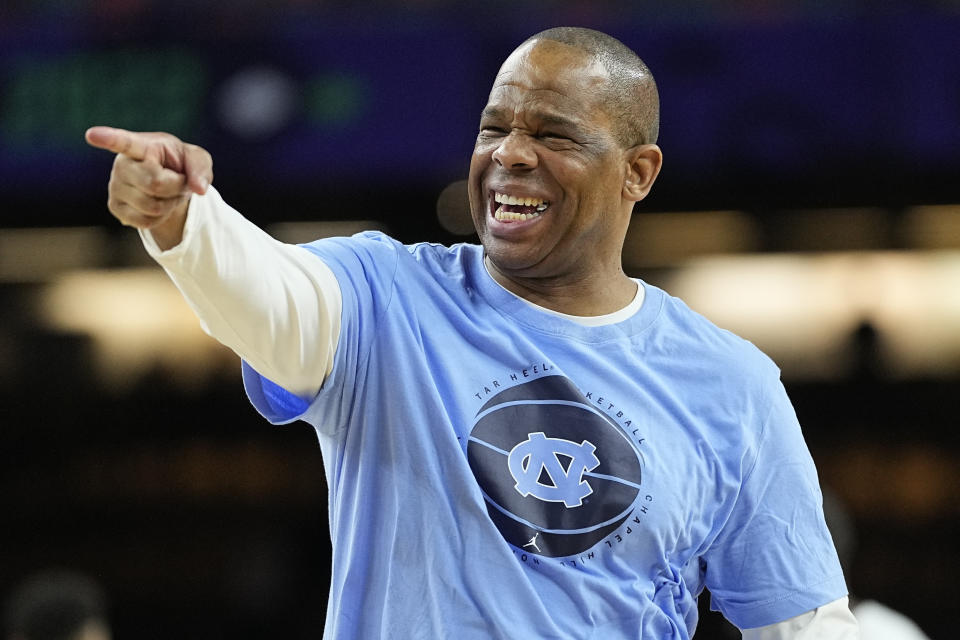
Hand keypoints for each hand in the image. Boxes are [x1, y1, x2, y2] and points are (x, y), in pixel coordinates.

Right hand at [85, 126, 213, 249]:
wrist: (168, 182)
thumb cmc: (181, 164)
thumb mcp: (197, 160)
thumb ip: (200, 168)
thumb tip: (199, 189)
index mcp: (142, 145)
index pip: (124, 142)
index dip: (108, 138)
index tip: (92, 134)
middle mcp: (122, 163)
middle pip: (156, 184)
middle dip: (177, 186)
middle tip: (178, 180)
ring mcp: (115, 185)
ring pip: (152, 206)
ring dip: (170, 203)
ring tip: (168, 192)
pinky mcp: (115, 206)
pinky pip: (146, 222)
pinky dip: (161, 217)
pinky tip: (158, 204)